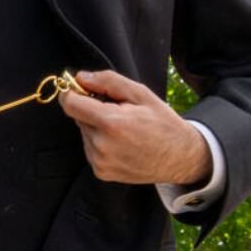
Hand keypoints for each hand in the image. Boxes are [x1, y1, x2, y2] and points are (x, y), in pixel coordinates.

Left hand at [59, 69, 212, 185]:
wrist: (180, 158)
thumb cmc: (163, 123)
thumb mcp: (141, 94)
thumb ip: (108, 81)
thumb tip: (80, 78)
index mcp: (111, 123)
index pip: (70, 104)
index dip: (73, 93)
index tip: (82, 90)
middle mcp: (101, 145)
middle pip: (78, 117)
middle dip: (92, 110)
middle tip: (119, 112)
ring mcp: (100, 161)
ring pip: (85, 133)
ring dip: (97, 128)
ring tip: (124, 131)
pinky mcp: (101, 172)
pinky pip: (91, 149)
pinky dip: (101, 143)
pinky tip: (122, 144)